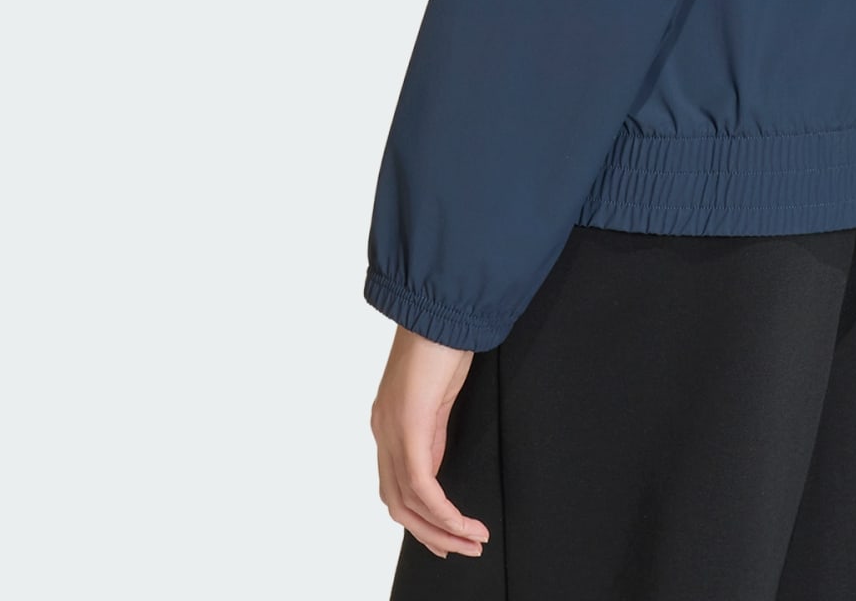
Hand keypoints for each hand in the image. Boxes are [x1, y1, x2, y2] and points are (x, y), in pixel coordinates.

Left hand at [371, 324, 491, 558]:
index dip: (421, 518)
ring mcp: (393, 430)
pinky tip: (464, 522)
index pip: (397, 485)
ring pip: (407, 503)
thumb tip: (436, 464)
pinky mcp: (409, 427)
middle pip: (398, 503)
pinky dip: (444, 512)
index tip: (449, 534)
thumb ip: (431, 429)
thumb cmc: (445, 340)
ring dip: (441, 530)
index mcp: (389, 422)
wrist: (443, 306)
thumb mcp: (439, 393)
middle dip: (433, 534)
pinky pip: (423, 487)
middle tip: (464, 548)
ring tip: (471, 541)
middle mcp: (384, 430)